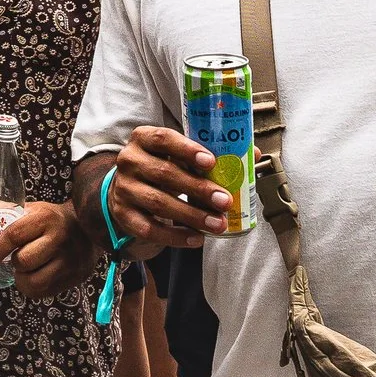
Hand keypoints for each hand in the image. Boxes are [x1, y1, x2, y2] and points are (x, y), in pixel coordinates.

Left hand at [0, 201, 95, 298]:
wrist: (89, 226)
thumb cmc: (52, 219)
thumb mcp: (31, 209)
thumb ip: (2, 213)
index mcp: (45, 218)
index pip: (13, 235)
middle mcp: (59, 239)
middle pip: (23, 261)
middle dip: (14, 263)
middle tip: (15, 259)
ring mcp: (69, 260)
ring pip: (34, 282)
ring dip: (23, 279)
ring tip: (25, 271)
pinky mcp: (75, 276)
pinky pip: (45, 292)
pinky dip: (34, 288)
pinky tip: (35, 277)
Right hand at [105, 126, 235, 254]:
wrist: (126, 190)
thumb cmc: (161, 167)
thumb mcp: (177, 155)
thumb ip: (208, 153)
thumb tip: (251, 154)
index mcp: (144, 138)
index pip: (163, 138)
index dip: (187, 149)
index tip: (212, 162)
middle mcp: (129, 161)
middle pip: (165, 174)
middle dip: (198, 189)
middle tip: (225, 200)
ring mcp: (124, 189)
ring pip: (159, 203)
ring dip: (192, 215)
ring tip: (218, 224)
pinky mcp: (123, 215)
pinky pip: (150, 229)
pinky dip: (176, 236)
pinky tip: (197, 238)